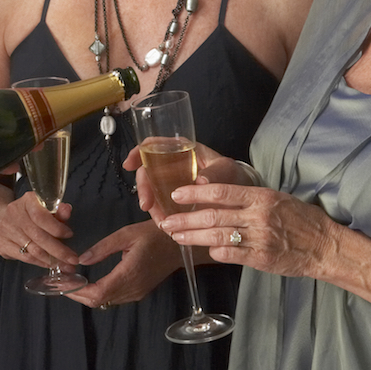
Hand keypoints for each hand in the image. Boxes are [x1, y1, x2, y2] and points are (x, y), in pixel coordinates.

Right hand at [0, 192, 78, 269]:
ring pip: (33, 250)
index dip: (57, 227)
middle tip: (72, 259)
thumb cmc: (28, 214)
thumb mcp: (44, 208)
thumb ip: (58, 210)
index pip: (41, 216)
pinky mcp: (2, 244)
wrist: (1, 219)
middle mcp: (14, 214)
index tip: (70, 235)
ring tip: (65, 265)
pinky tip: (51, 264)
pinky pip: (26, 257)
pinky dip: (41, 263)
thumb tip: (67, 210)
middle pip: (38, 236)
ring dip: (52, 260)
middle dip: (59, 250)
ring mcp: (6, 230)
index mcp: (27, 201)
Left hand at [64, 221, 184, 308]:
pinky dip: (99, 293)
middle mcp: (133, 288)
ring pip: (106, 302)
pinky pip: (115, 298)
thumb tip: (82, 260)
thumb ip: (103, 248)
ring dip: (87, 295)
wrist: (180, 244)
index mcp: (129, 274)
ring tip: (71, 281)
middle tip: (62, 282)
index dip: (77, 292)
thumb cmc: (154, 235)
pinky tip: (89, 282)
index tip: (63, 284)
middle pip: (99, 301)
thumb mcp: (126, 234)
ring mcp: (137, 293)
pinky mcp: (139, 292)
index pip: (98, 293)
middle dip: (78, 294)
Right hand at [124, 141, 245, 218]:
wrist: (241, 196)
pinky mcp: (174, 199)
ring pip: (152, 191)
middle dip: (144, 188)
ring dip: (152, 206)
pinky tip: (165, 225)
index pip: (153, 145)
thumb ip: (216, 172)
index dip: (138, 152)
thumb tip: (202, 180)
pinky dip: (160, 215)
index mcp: (183, 149)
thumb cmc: (233, 175)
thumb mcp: (227, 169)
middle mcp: (172, 164)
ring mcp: (171, 182)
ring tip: (161, 222)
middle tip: (146, 205)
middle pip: (147, 170)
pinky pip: (161, 205)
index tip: (129, 164)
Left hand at [160, 182, 337, 278]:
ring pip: (218, 236)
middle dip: (185, 219)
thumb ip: (247, 196)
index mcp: (261, 197)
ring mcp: (259, 239)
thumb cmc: (300, 219)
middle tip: (166, 221)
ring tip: (176, 236)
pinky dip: (216, 252)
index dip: (195, 193)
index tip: (176, 194)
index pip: (221, 192)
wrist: (325, 246)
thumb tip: (212, 190)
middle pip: (213, 216)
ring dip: (193, 237)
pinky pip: (232, 255)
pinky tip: (205, 251)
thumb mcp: (275, 198)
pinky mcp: (262, 259)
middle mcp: (258, 216)